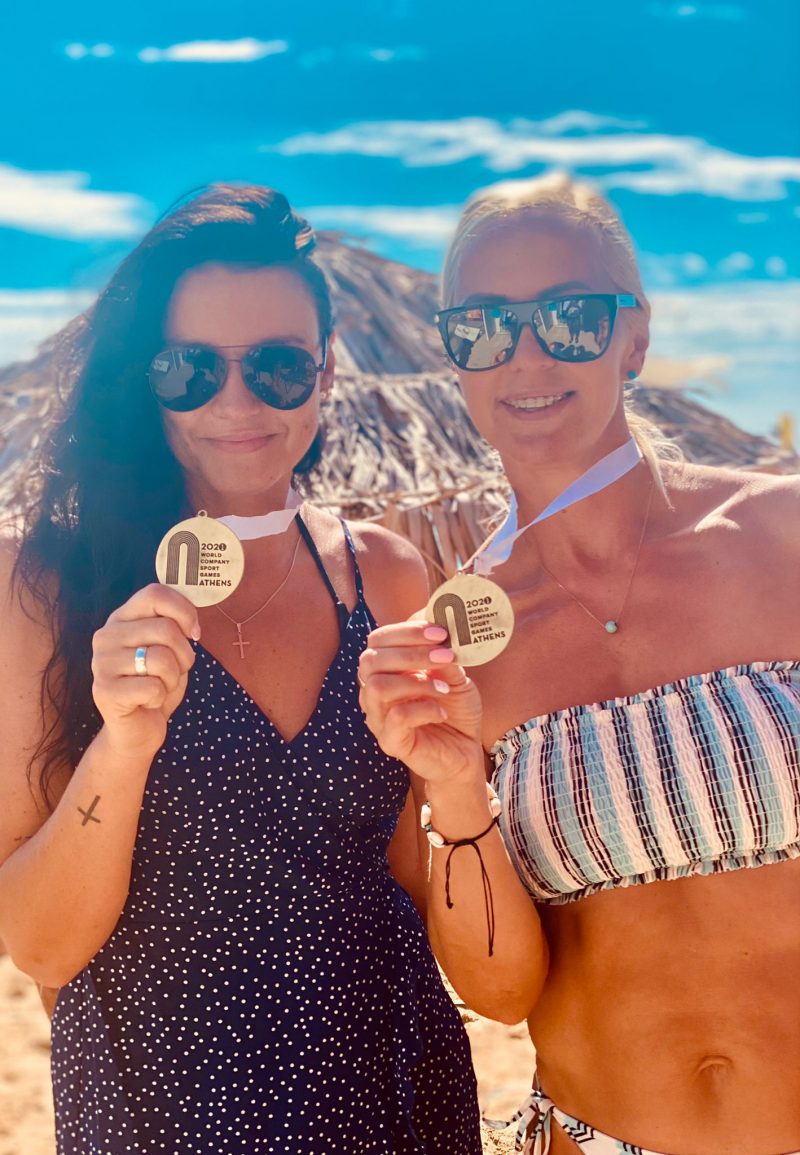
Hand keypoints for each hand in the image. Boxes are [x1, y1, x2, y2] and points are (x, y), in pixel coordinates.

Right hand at [91, 584, 199, 756]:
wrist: (136, 730)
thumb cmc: (156, 684)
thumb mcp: (169, 649)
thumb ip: (174, 627)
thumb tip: (190, 623)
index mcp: (121, 618)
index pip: (155, 593)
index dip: (184, 611)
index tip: (194, 633)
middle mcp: (106, 635)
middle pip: (166, 629)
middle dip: (185, 655)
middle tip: (175, 671)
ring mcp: (101, 663)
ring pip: (162, 659)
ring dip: (173, 678)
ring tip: (160, 686)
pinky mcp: (104, 691)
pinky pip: (154, 687)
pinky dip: (161, 698)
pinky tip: (147, 701)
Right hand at [358, 620, 484, 784]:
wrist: (465, 750)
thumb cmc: (455, 709)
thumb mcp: (455, 676)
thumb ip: (444, 656)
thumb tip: (440, 632)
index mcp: (386, 670)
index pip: (378, 640)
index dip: (406, 631)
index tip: (440, 633)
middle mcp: (374, 691)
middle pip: (370, 659)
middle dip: (410, 652)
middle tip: (445, 655)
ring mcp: (379, 717)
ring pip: (377, 687)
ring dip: (415, 681)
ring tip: (444, 688)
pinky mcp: (390, 742)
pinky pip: (396, 717)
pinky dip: (424, 709)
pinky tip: (442, 713)